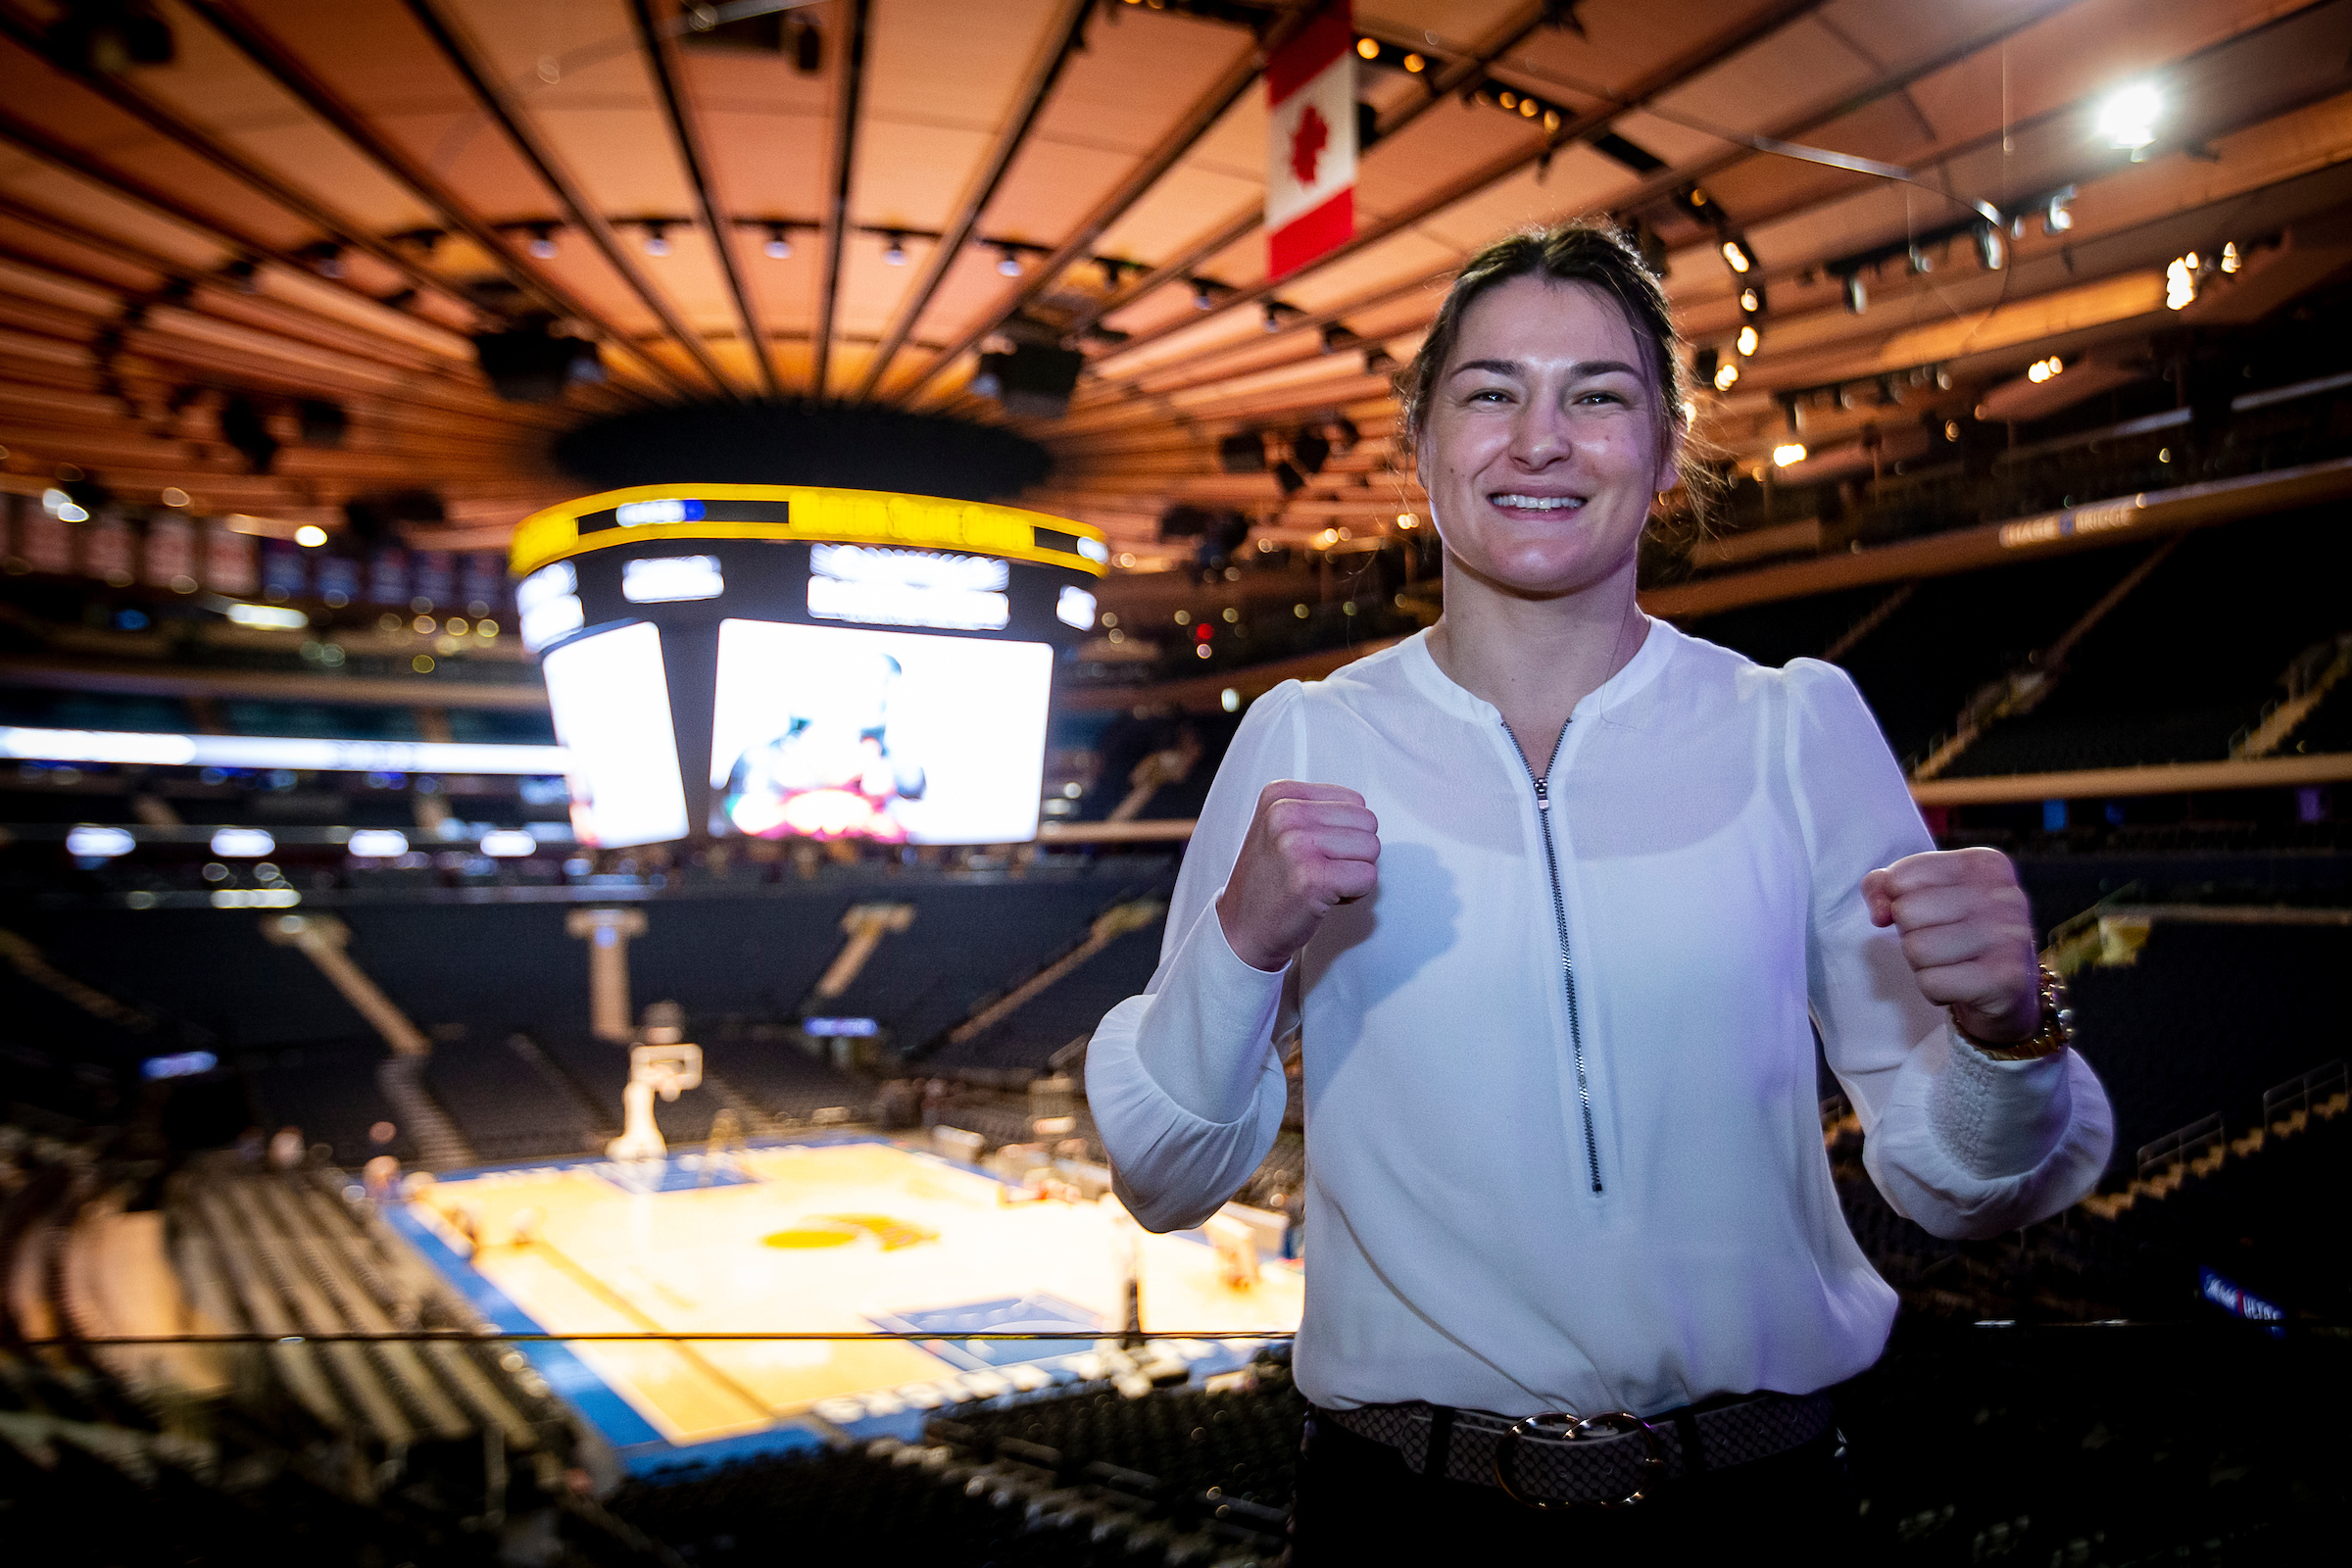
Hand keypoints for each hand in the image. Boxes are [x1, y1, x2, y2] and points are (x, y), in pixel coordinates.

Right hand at [1216, 781, 1380, 971]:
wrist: (1241, 930)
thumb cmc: (1267, 883)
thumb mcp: (1278, 828)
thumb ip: (1316, 811)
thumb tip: (1362, 813)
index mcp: (1279, 795)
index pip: (1353, 800)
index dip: (1345, 831)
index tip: (1315, 851)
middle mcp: (1285, 814)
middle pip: (1366, 823)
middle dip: (1354, 851)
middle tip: (1321, 869)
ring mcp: (1297, 844)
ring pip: (1371, 848)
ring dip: (1354, 872)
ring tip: (1321, 882)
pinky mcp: (1312, 877)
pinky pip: (1367, 877)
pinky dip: (1354, 894)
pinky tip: (1325, 897)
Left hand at [1862, 847, 2041, 1042]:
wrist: (2006, 991)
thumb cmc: (1956, 934)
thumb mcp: (1922, 895)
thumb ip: (1885, 886)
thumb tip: (1879, 913)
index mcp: (1985, 863)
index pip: (1901, 877)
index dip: (1899, 903)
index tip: (1930, 915)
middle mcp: (2004, 895)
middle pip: (1906, 912)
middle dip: (1912, 935)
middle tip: (1943, 944)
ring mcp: (2009, 937)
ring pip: (1916, 949)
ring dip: (1922, 965)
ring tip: (1952, 963)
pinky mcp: (2005, 979)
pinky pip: (1931, 982)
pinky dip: (1935, 990)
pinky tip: (1961, 985)